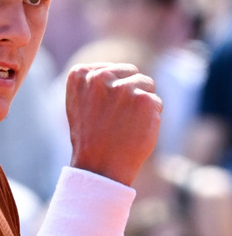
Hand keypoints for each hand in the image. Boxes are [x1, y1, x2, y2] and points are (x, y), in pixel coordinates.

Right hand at [65, 62, 161, 185]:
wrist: (100, 166)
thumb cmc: (90, 137)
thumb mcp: (80, 103)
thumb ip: (93, 82)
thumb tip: (114, 70)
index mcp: (79, 75)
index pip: (111, 69)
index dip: (111, 90)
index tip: (101, 110)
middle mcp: (99, 77)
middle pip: (131, 72)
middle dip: (129, 91)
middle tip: (116, 117)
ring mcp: (123, 88)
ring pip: (146, 85)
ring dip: (142, 103)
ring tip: (125, 123)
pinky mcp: (144, 100)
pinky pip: (156, 102)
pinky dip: (151, 117)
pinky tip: (136, 129)